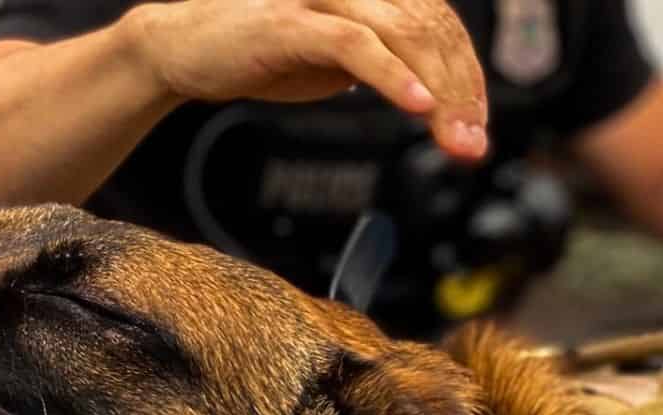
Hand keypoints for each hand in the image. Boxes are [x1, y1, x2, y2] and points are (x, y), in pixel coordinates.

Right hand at [123, 0, 487, 160]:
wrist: (184, 48)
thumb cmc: (262, 51)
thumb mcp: (338, 60)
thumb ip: (388, 65)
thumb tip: (440, 99)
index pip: (442, 24)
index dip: (469, 76)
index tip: (478, 127)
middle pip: (433, 30)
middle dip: (462, 93)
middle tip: (472, 146)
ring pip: (404, 34)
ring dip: (439, 92)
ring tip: (453, 138)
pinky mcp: (291, 19)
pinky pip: (355, 44)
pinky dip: (392, 76)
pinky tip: (416, 106)